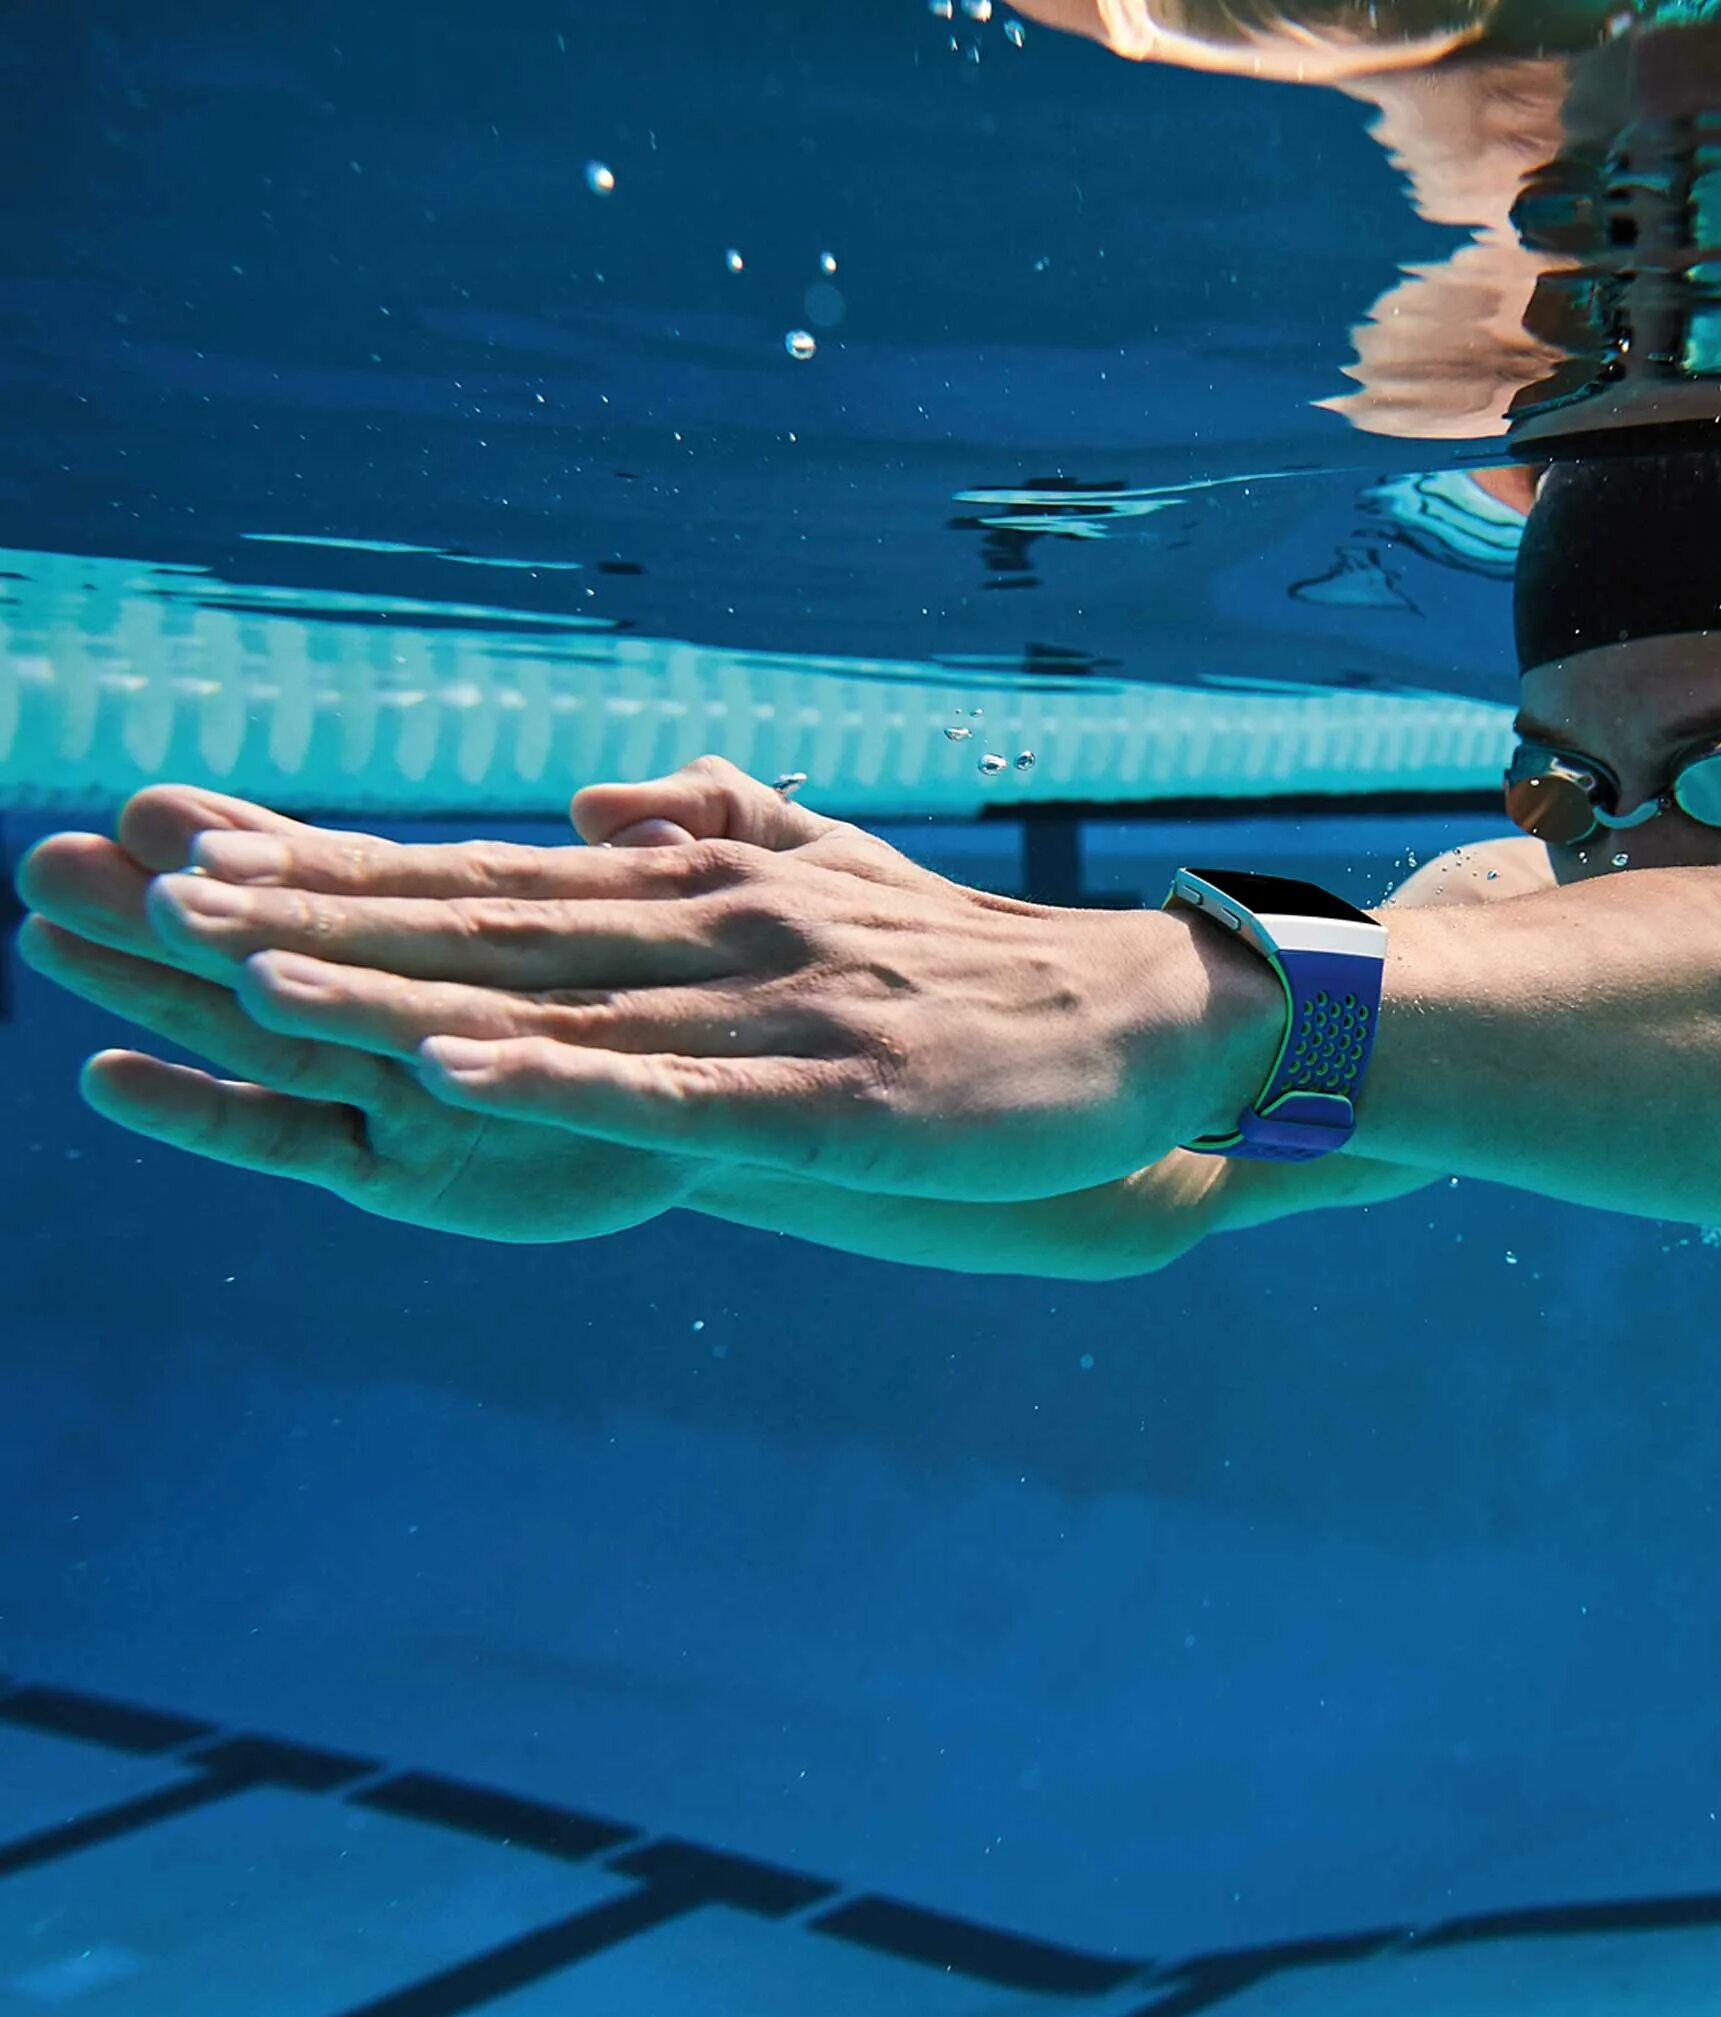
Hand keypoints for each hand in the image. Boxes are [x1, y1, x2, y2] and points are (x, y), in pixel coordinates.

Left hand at [99, 759, 1281, 1202]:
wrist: (1151, 1019)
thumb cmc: (983, 966)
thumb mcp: (843, 876)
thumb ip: (720, 828)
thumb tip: (595, 806)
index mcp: (717, 885)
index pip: (503, 877)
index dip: (350, 871)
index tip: (207, 856)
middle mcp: (731, 927)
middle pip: (499, 922)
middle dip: (327, 913)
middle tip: (163, 895)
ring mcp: (786, 1011)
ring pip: (567, 1000)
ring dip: (407, 986)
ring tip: (256, 977)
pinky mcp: (849, 1100)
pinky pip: (684, 1092)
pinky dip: (567, 1079)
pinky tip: (466, 1073)